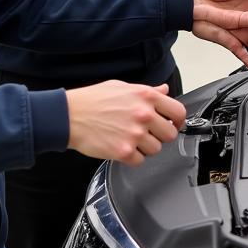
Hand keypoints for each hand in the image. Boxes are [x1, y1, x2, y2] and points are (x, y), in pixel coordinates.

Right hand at [66, 81, 186, 164]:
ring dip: (146, 147)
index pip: (178, 111)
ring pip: (156, 149)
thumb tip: (164, 90)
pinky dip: (133, 157)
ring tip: (130, 139)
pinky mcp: (124, 151)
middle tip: (148, 133)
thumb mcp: (122, 87)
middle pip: (170, 134)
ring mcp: (135, 134)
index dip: (178, 120)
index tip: (174, 124)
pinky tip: (122, 146)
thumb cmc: (93, 100)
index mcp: (146, 96)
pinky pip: (140, 160)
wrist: (69, 116)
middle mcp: (144, 114)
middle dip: (161, 135)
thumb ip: (147, 90)